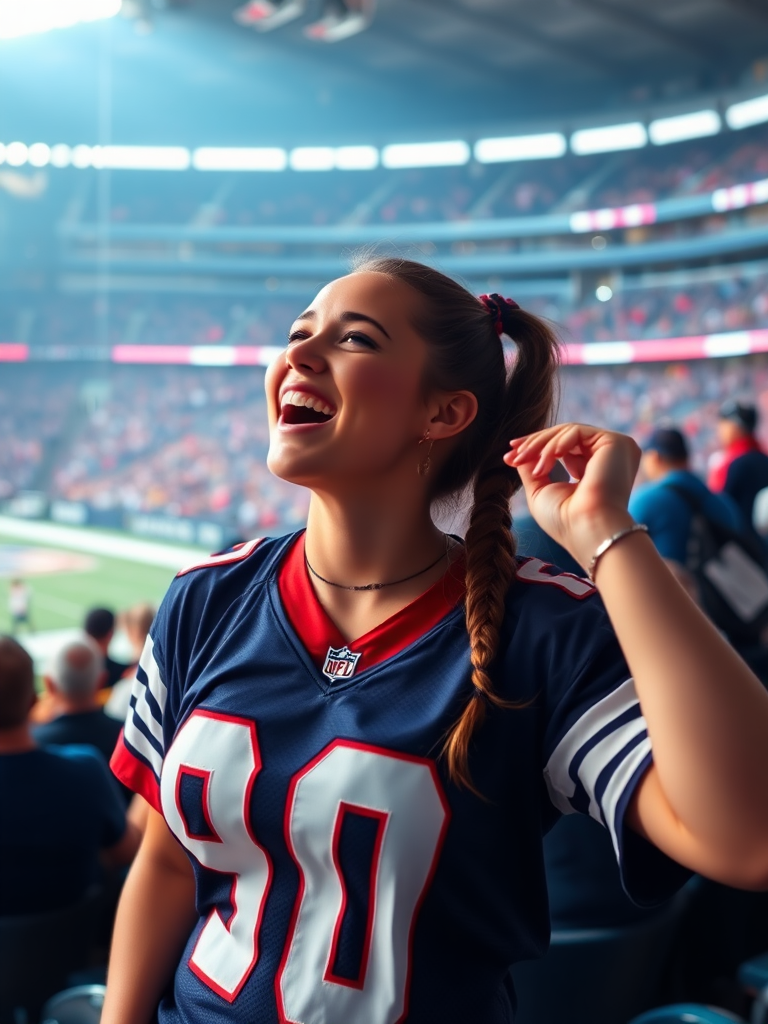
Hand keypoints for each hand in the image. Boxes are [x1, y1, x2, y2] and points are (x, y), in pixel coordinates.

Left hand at [504, 423, 640, 569]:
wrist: (588, 530)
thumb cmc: (565, 521)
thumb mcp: (541, 490)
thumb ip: (532, 467)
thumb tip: (517, 450)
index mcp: (596, 469)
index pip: (564, 448)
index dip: (536, 448)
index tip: (510, 456)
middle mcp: (608, 457)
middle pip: (565, 437)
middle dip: (534, 444)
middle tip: (513, 454)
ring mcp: (614, 449)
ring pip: (568, 432)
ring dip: (542, 446)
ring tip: (528, 464)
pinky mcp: (615, 442)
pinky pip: (577, 431)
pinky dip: (557, 444)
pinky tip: (546, 460)